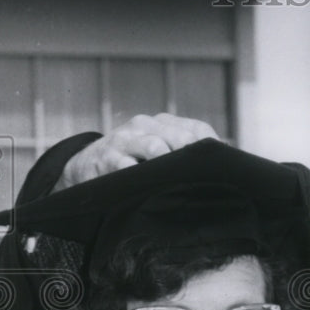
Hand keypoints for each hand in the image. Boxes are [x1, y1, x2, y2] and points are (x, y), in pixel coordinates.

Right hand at [56, 114, 219, 189]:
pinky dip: (140, 176)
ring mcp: (125, 139)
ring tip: (181, 180)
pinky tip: (150, 187)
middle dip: (193, 155)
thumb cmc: (133, 160)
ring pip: (154, 146)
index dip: (212, 146)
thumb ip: (184, 154)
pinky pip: (127, 166)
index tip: (221, 167)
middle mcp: (144, 125)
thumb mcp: (157, 149)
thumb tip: (223, 166)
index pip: (196, 128)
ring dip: (169, 163)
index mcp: (162, 123)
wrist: (86, 164)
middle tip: (205, 177)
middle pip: (179, 136)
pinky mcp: (108, 158)